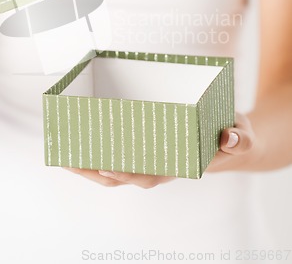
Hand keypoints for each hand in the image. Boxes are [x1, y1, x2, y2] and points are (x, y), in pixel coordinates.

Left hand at [64, 113, 255, 187]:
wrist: (231, 134)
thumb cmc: (233, 133)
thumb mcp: (242, 134)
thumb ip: (239, 138)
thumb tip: (228, 137)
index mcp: (179, 164)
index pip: (149, 173)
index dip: (127, 172)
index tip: (106, 166)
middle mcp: (160, 162)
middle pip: (123, 174)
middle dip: (96, 171)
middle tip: (69, 161)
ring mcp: (151, 154)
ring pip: (116, 166)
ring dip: (90, 165)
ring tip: (64, 156)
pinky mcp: (146, 142)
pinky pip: (119, 150)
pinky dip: (99, 150)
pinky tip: (82, 142)